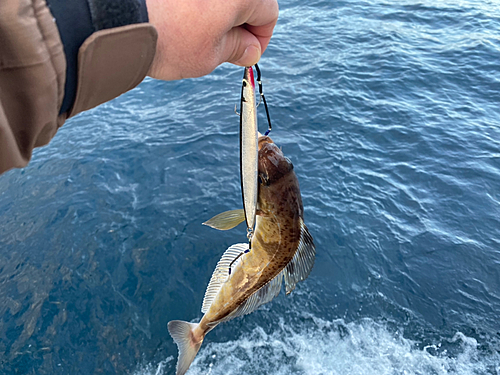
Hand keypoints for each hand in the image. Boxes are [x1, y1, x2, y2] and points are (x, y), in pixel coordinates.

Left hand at [145, 0, 278, 79]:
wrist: (120, 19)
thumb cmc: (168, 37)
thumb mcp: (211, 55)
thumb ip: (237, 50)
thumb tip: (249, 49)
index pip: (269, 14)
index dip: (260, 40)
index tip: (245, 54)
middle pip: (245, 1)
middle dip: (238, 26)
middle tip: (221, 50)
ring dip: (215, 15)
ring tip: (194, 36)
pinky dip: (194, 5)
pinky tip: (179, 21)